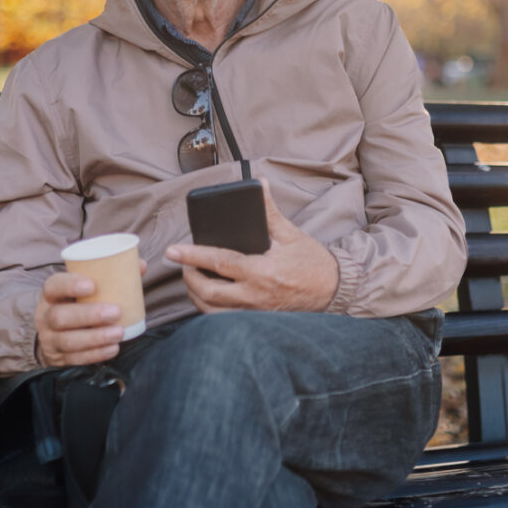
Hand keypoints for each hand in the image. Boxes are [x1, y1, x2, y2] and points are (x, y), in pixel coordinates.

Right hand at [34, 262, 145, 367]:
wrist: (56, 334)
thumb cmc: (78, 304)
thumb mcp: (85, 289)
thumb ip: (111, 276)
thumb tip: (141, 266)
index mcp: (51, 295)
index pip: (53, 286)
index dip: (70, 285)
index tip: (92, 285)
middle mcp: (45, 316)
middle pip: (60, 316)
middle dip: (89, 315)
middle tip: (115, 312)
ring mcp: (49, 339)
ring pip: (68, 340)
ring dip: (96, 338)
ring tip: (119, 333)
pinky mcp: (58, 358)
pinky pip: (75, 359)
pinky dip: (96, 354)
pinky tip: (113, 348)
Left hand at [165, 178, 339, 313]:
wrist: (335, 292)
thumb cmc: (313, 263)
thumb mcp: (291, 235)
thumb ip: (269, 212)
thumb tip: (259, 184)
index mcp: (262, 271)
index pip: (218, 262)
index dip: (192, 255)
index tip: (172, 250)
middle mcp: (255, 296)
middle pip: (208, 292)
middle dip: (189, 277)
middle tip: (182, 264)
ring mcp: (255, 313)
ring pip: (212, 312)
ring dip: (196, 295)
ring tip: (192, 279)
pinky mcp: (257, 322)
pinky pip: (224, 321)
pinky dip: (210, 310)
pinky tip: (208, 297)